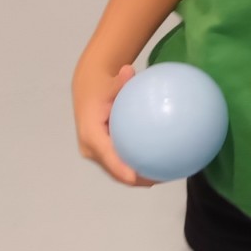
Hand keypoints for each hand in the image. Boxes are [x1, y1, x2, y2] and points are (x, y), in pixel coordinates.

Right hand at [72, 59, 152, 186]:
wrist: (88, 91)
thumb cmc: (101, 88)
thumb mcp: (110, 83)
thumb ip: (120, 81)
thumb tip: (129, 71)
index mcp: (91, 135)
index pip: (107, 156)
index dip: (120, 169)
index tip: (135, 177)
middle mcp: (90, 148)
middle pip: (114, 171)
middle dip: (135, 179)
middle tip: (160, 179)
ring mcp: (96, 153)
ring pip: (117, 172)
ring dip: (138, 179)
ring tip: (163, 178)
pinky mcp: (102, 153)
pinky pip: (120, 165)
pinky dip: (136, 168)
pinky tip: (158, 167)